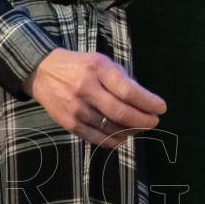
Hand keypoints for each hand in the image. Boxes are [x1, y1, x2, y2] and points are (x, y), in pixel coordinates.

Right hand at [23, 49, 165, 148]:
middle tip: (154, 122)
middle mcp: (86, 89)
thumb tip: (146, 102)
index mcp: (98, 69)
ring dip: (131, 131)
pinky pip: (97, 139)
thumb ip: (122, 80)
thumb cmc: (81, 66)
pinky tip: (124, 136)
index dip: (148, 102)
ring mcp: (76, 108)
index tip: (161, 108)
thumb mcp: (102, 63)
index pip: (127, 90)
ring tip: (139, 127)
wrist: (43, 72)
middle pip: (120, 112)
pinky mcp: (69, 124)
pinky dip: (114, 140)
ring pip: (110, 128)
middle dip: (143, 120)